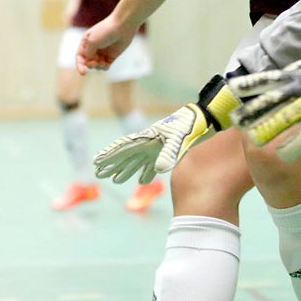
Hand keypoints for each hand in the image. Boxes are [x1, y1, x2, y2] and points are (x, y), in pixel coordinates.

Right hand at [77, 16, 135, 73]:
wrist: (123, 26)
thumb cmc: (106, 31)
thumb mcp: (92, 41)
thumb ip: (88, 53)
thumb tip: (88, 61)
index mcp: (86, 42)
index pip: (79, 56)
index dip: (80, 65)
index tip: (83, 73)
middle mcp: (93, 47)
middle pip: (88, 62)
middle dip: (90, 65)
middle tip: (95, 63)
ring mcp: (103, 52)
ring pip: (96, 65)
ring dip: (98, 67)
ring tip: (102, 62)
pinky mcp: (112, 55)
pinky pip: (105, 65)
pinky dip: (104, 67)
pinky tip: (106, 64)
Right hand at [93, 75, 241, 183]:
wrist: (204, 119)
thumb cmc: (190, 126)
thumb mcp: (180, 139)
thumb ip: (169, 153)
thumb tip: (159, 171)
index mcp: (148, 137)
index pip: (125, 147)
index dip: (110, 155)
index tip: (96, 162)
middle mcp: (149, 142)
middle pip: (127, 155)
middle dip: (113, 165)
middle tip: (99, 175)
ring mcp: (157, 146)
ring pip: (138, 160)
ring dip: (127, 170)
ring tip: (116, 180)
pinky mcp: (167, 150)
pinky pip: (153, 163)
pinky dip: (147, 172)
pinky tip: (143, 181)